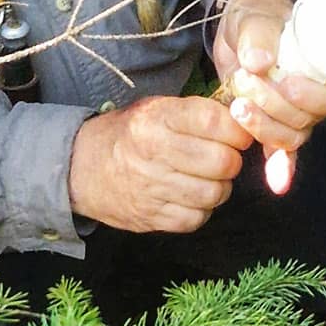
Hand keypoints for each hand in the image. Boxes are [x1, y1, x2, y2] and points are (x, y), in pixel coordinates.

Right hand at [69, 95, 251, 232]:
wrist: (82, 167)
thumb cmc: (130, 133)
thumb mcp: (156, 108)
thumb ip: (196, 112)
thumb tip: (243, 119)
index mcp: (157, 119)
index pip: (216, 122)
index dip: (237, 129)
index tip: (237, 133)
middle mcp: (155, 153)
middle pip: (223, 162)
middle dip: (231, 159)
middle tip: (224, 155)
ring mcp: (153, 188)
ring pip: (215, 193)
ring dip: (220, 186)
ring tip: (208, 176)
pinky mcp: (152, 217)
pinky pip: (197, 218)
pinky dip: (201, 209)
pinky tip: (192, 195)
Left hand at [210, 0, 325, 167]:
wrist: (241, 25)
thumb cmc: (258, 13)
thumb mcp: (257, 14)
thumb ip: (259, 34)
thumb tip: (259, 62)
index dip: (316, 98)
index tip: (288, 84)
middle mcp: (317, 95)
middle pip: (307, 119)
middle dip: (275, 106)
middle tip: (246, 80)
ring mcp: (296, 112)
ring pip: (291, 136)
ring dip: (264, 126)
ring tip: (237, 104)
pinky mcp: (273, 122)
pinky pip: (283, 152)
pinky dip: (281, 168)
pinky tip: (277, 183)